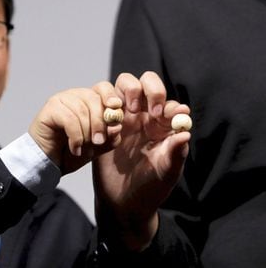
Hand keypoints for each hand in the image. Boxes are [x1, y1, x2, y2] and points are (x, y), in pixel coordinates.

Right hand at [29, 82, 122, 174]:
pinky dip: (75, 137)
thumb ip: (111, 136)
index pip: (103, 88)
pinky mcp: (49, 109)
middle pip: (94, 98)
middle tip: (99, 141)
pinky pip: (69, 119)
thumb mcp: (99, 146)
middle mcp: (75, 95)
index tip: (116, 110)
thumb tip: (117, 126)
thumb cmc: (73, 152)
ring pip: (82, 110)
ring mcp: (61, 100)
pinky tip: (74, 148)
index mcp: (89, 100)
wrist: (51, 163)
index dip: (111, 96)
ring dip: (86, 134)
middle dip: (100, 123)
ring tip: (84, 149)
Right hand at [93, 71, 190, 250]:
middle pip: (145, 83)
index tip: (164, 115)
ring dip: (124, 92)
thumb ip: (176, 153)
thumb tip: (185, 133)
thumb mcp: (167, 173)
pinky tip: (106, 127)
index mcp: (163, 126)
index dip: (166, 102)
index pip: (167, 101)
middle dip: (146, 89)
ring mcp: (122, 118)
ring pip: (122, 85)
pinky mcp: (102, 123)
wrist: (122, 203)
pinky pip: (101, 102)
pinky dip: (103, 106)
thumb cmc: (150, 189)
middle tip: (142, 110)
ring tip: (122, 115)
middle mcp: (143, 117)